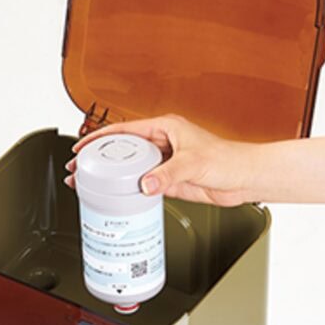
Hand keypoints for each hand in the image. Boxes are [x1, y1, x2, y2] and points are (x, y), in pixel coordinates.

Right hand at [63, 114, 258, 206]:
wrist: (244, 178)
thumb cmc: (228, 159)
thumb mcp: (193, 163)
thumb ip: (168, 173)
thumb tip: (145, 184)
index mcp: (165, 128)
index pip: (125, 131)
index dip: (100, 138)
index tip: (83, 147)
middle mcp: (163, 143)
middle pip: (123, 151)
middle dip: (100, 160)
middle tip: (80, 170)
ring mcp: (165, 163)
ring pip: (131, 169)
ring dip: (112, 177)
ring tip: (91, 185)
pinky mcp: (169, 181)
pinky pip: (143, 185)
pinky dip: (129, 191)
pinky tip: (117, 197)